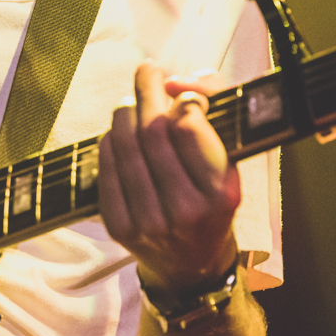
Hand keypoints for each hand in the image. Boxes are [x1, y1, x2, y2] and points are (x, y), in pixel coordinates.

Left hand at [98, 63, 240, 295]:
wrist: (192, 264)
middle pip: (152, 130)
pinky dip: (109, 141)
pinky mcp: (118, 226)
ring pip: (125, 144)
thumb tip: (179, 80)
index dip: (184, 98)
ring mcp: (147, 221)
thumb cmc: (212, 202)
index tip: (183, 89)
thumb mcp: (230, 163)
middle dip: (148, 90)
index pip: (190, 128)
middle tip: (149, 71)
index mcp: (219, 194)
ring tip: (132, 101)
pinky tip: (119, 133)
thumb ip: (216, 111)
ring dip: (126, 111)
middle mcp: (184, 211)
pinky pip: (105, 167)